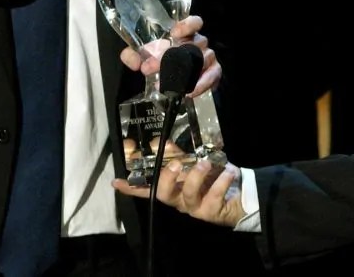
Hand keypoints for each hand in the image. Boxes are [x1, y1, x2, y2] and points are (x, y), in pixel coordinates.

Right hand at [113, 158, 245, 227]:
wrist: (236, 198)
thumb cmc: (209, 179)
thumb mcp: (191, 165)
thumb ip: (176, 155)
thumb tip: (159, 142)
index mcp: (170, 188)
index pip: (147, 189)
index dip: (131, 187)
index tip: (117, 181)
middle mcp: (178, 200)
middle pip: (164, 194)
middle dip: (167, 178)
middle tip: (176, 164)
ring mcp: (194, 207)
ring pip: (189, 194)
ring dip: (196, 177)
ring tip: (204, 164)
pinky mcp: (211, 211)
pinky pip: (214, 196)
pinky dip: (221, 182)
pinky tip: (228, 171)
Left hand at [119, 15, 221, 95]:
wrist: (180, 80)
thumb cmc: (163, 60)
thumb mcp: (146, 56)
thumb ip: (135, 55)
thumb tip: (132, 60)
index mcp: (185, 33)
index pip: (194, 22)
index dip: (187, 25)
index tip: (174, 33)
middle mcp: (199, 43)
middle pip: (192, 45)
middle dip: (169, 57)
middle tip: (149, 67)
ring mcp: (209, 57)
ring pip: (200, 61)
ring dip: (182, 73)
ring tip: (162, 84)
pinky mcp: (214, 73)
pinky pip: (211, 77)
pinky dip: (201, 84)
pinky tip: (188, 92)